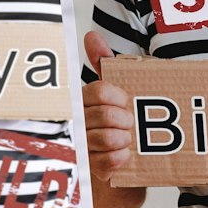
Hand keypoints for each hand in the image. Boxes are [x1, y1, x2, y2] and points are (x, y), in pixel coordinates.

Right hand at [82, 31, 134, 177]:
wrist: (125, 164)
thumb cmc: (116, 123)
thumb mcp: (113, 91)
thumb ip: (102, 63)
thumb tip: (91, 36)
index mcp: (82, 101)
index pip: (98, 91)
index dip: (118, 97)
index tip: (126, 102)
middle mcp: (78, 124)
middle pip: (105, 115)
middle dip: (125, 119)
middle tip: (130, 123)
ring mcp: (83, 148)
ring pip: (106, 138)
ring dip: (125, 138)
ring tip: (128, 139)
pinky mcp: (91, 171)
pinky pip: (108, 161)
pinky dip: (122, 157)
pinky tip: (125, 154)